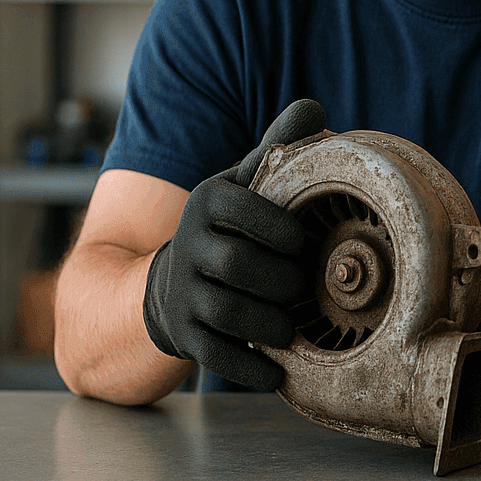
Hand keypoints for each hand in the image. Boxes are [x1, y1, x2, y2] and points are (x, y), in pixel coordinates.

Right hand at [142, 99, 327, 390]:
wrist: (165, 284)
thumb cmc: (227, 227)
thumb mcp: (244, 183)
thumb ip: (278, 147)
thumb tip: (314, 105)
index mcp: (207, 203)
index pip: (239, 209)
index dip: (276, 227)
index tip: (301, 241)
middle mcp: (187, 246)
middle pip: (238, 266)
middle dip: (280, 280)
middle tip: (304, 287)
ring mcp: (183, 295)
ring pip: (229, 313)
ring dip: (270, 325)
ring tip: (293, 326)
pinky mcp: (185, 337)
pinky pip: (217, 356)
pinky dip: (250, 369)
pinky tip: (277, 375)